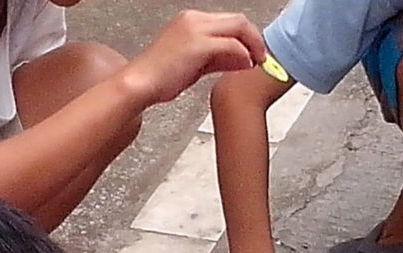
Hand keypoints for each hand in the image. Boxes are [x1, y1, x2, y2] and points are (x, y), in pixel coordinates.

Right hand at [123, 10, 265, 105]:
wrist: (140, 83)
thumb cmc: (161, 77)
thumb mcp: (193, 63)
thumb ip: (216, 58)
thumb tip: (237, 60)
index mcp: (191, 21)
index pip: (228, 22)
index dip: (246, 37)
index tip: (254, 53)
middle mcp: (194, 20)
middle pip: (237, 20)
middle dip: (254, 38)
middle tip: (262, 57)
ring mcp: (196, 30)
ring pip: (237, 27)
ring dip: (253, 45)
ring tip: (258, 62)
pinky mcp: (197, 45)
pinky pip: (230, 44)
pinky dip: (243, 54)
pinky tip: (246, 66)